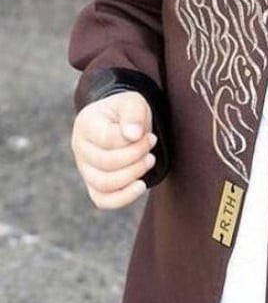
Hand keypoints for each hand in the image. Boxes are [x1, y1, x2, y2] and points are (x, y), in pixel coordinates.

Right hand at [71, 91, 155, 208]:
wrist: (122, 122)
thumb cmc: (127, 112)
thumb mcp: (133, 102)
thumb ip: (133, 113)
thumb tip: (133, 135)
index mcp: (86, 124)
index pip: (107, 140)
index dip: (133, 142)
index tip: (150, 136)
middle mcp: (80, 148)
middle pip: (106, 163)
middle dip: (136, 157)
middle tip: (151, 145)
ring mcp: (84, 168)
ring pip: (104, 184)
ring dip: (133, 174)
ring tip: (149, 160)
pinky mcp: (93, 184)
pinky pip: (103, 200)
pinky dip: (123, 198)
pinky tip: (141, 185)